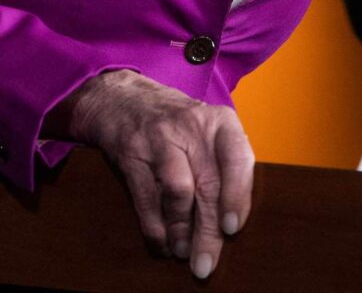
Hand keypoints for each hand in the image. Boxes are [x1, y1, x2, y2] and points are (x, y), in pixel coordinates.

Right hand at [53, 70, 252, 279]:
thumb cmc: (178, 124)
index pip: (237, 158)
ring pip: (177, 191)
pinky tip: (162, 244)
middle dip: (208, 231)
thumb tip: (233, 223)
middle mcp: (191, 126)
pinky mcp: (131, 153)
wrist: (124, 98)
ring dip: (181, 230)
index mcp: (220, 122)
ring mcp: (159, 138)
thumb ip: (225, 166)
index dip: (237, 195)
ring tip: (183, 253)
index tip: (233, 228)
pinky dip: (155, 227)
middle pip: (207, 184)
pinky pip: (146, 197)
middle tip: (207, 263)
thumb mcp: (208, 131)